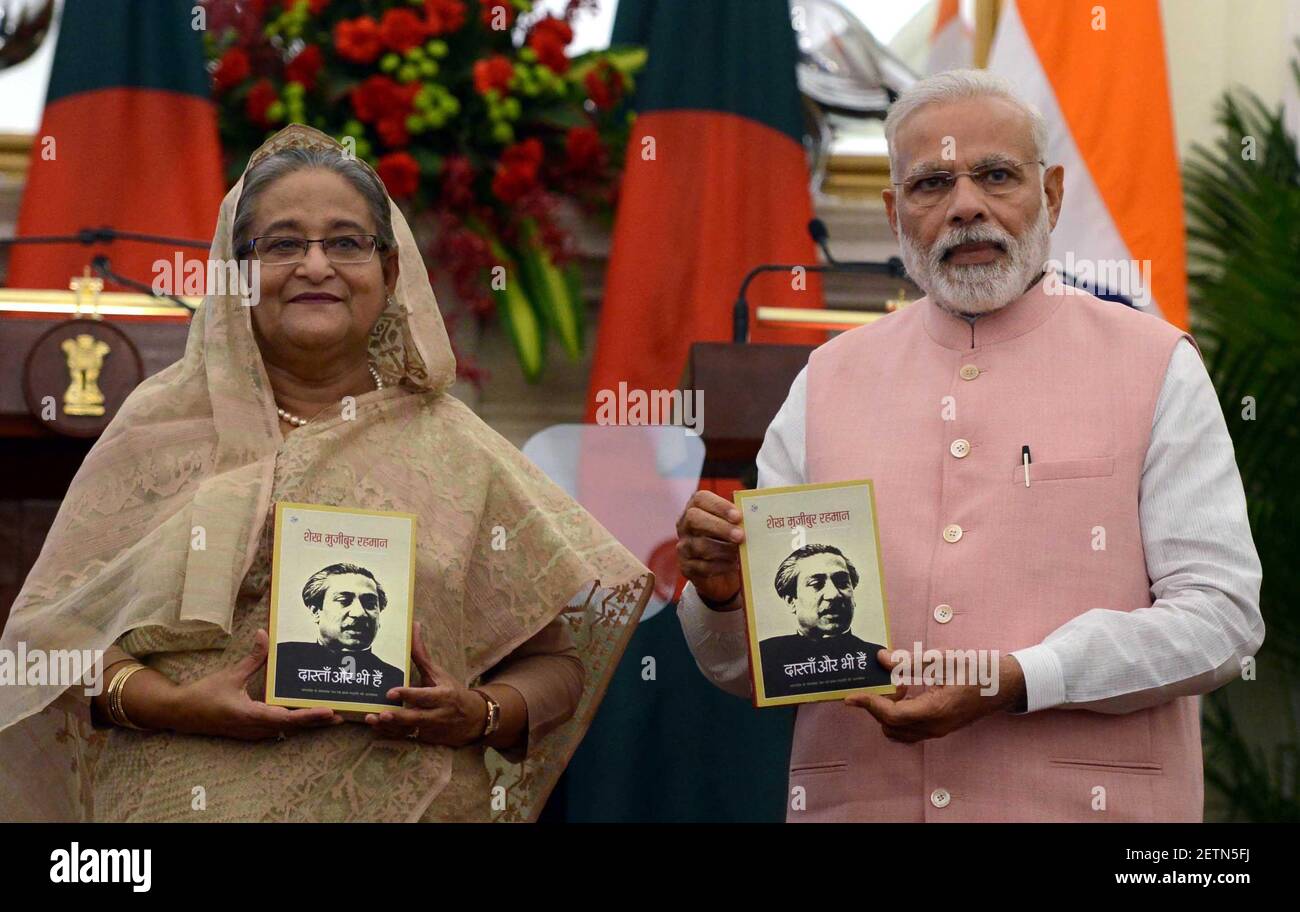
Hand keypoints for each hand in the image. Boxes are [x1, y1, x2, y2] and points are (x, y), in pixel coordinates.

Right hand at [169, 629, 342, 739]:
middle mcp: (255, 729)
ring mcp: (253, 733)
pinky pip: (278, 728)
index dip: (309, 715)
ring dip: (308, 723)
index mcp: (251, 716)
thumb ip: (253, 658)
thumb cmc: (204, 695)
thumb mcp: (230, 675)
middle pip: (293, 727)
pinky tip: (306, 713)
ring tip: (332, 715)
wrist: (180, 713)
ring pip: (287, 730)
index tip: (329, 711)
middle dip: (318, 721)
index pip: (286, 718)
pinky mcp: (251, 731)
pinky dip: (294, 722)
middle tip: (343, 713)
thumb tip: (265, 634)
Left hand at [365, 622, 486, 746]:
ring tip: (372, 720)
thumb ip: (422, 655)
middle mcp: (438, 714)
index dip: (409, 694)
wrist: (474, 719)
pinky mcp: (425, 739)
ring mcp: (431, 729)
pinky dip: (391, 733)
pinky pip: (406, 737)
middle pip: (417, 717)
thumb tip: (414, 625)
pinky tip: (376, 728)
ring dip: (389, 727)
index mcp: (443, 695)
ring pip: (409, 730)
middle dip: (399, 717)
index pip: (425, 696)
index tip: (391, 691)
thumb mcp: (439, 674)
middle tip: (381, 714)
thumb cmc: (452, 692)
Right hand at [675, 489, 745, 607]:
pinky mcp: (686, 567)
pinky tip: (734, 565)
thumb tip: (756, 517)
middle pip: (695, 518)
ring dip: (723, 549)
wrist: (721, 575)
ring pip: (699, 545)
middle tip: (740, 535)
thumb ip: (739, 520)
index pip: (701, 499)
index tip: (738, 516)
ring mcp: (683, 546)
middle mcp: (685, 525)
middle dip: (719, 526)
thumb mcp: (733, 527)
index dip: (719, 505)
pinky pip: (702, 566)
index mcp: (696, 508)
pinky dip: (721, 565)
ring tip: (740, 553)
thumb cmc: (728, 542)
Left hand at [843, 649, 1025, 742]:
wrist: (1004, 685)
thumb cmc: (977, 670)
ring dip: (887, 711)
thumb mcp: (943, 660)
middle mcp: (934, 727)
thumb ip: (910, 661)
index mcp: (935, 711)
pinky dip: (898, 715)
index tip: (851, 696)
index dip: (868, 704)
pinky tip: (906, 692)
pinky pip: (908, 730)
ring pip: (898, 731)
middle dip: (879, 705)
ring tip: (899, 685)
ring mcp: (937, 731)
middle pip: (890, 725)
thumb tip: (881, 659)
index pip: (891, 715)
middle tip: (888, 680)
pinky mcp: (938, 728)